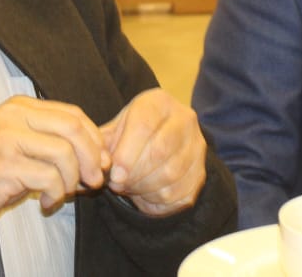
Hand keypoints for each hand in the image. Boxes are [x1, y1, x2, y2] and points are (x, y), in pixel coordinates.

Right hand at [0, 96, 109, 220]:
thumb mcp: (21, 143)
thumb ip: (54, 141)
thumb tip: (102, 156)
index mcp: (21, 106)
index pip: (72, 114)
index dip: (94, 138)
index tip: (102, 160)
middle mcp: (14, 117)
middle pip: (73, 129)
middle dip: (92, 157)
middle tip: (94, 180)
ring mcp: (8, 139)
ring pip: (64, 154)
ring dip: (73, 180)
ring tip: (64, 193)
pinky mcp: (5, 166)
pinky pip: (49, 178)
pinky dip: (56, 194)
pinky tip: (46, 202)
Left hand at [100, 88, 206, 216]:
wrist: (160, 142)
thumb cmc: (132, 135)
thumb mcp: (115, 130)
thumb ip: (103, 144)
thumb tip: (101, 163)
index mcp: (160, 102)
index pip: (144, 125)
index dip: (127, 154)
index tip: (114, 174)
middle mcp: (184, 119)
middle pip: (160, 150)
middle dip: (134, 173)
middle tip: (117, 184)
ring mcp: (196, 146)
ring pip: (171, 174)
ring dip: (144, 188)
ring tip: (129, 187)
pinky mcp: (200, 172)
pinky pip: (179, 192)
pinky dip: (158, 199)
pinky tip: (145, 194)